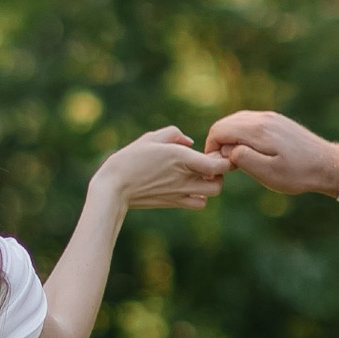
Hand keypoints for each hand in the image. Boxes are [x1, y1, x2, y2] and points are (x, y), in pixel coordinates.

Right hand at [96, 128, 228, 210]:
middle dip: (219, 173)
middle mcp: (184, 178)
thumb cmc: (130, 159)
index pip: (217, 166)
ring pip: (211, 194)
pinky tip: (188, 187)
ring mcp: (180, 193)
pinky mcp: (174, 203)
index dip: (224, 160)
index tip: (216, 153)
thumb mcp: (150, 138)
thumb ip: (174, 134)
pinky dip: (199, 197)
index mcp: (181, 158)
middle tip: (208, 165)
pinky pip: (198, 204)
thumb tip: (189, 141)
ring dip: (210, 185)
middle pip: (219, 183)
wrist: (114, 187)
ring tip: (199, 176)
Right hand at [203, 108, 338, 199]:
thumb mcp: (268, 174)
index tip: (218, 167)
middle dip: (218, 143)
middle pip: (225, 123)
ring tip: (237, 160)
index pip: (219, 130)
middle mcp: (262, 118)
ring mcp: (271, 117)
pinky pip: (249, 122)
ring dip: (230, 139)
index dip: (211, 148)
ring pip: (236, 121)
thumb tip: (226, 149)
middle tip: (226, 165)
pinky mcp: (277, 120)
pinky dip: (242, 135)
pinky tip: (251, 152)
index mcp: (258, 130)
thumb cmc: (299, 174)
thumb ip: (243, 159)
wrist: (328, 164)